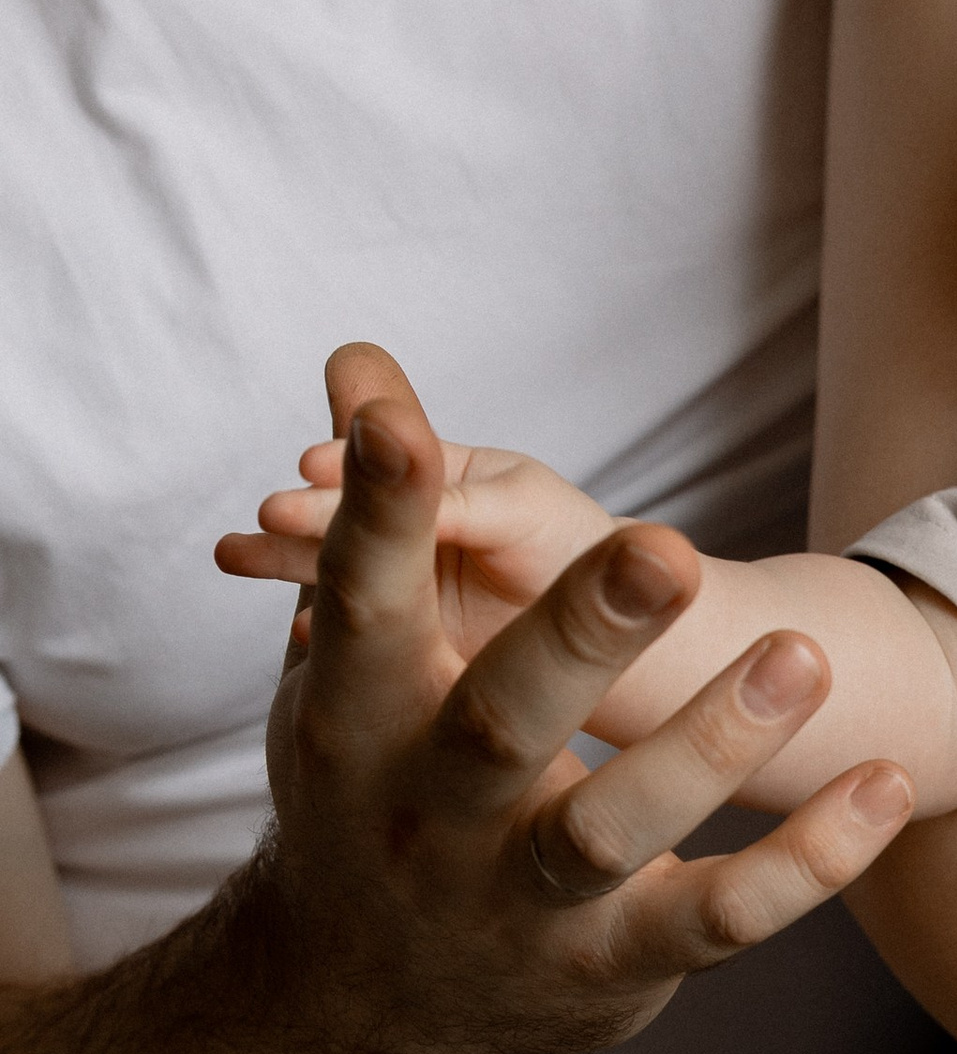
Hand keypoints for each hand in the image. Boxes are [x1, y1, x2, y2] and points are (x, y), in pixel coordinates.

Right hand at [221, 425, 615, 664]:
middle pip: (343, 512)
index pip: (382, 465)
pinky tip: (300, 631)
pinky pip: (348, 629)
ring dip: (282, 558)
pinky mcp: (398, 640)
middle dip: (303, 515)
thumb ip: (448, 488)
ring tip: (236, 555)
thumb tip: (369, 406)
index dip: (349, 471)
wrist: (622, 648)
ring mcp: (399, 580)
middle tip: (270, 516)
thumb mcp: (517, 508)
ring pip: (331, 565)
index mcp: (439, 474)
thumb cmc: (578, 552)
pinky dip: (319, 628)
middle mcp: (410, 521)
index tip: (312, 469)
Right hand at [243, 346, 916, 1053]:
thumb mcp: (349, 677)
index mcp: (356, 722)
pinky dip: (812, 859)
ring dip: (709, 744)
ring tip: (804, 655)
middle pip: (501, 719)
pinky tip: (887, 781)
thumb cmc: (378, 791)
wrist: (373, 1007)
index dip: (381, 518)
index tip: (395, 420)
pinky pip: (723, 915)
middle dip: (580, 633)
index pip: (364, 603)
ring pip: (613, 828)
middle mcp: (429, 817)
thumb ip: (372, 532)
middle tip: (660, 547)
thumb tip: (363, 367)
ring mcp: (519, 899)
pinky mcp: (614, 963)